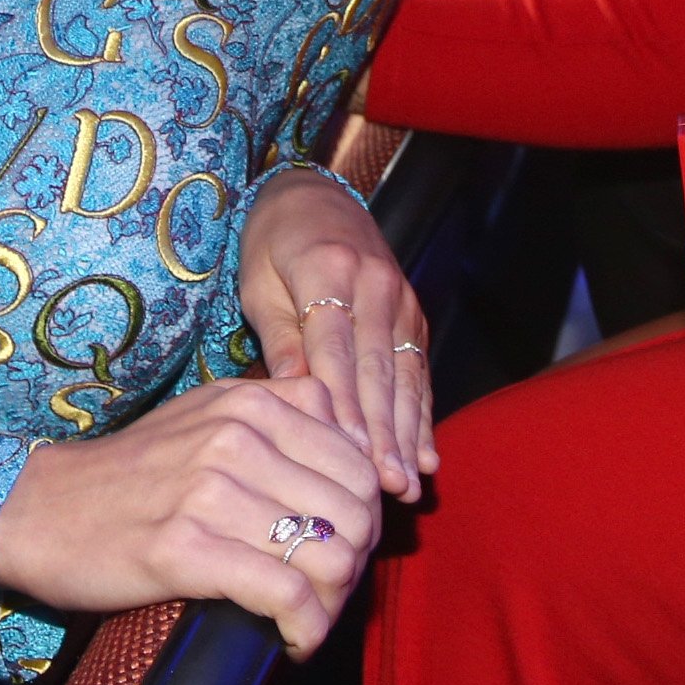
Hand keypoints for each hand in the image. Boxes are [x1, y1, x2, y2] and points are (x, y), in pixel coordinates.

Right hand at [0, 375, 380, 657]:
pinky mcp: (186, 549)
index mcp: (252, 402)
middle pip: (356, 508)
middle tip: (330, 590)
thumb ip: (280, 417)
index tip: (343, 545)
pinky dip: (306, 628)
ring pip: (332, 554)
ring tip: (311, 617)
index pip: (359, 459)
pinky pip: (287, 594)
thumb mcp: (208, 414)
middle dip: (357, 560)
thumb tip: (359, 453)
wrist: (39, 508)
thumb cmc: (132, 471)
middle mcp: (238, 437)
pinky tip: (293, 640)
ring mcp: (211, 491)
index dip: (367, 513)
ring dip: (335, 602)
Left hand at [236, 172, 434, 500]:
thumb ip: (279, 336)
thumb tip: (291, 394)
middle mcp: (374, 284)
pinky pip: (418, 370)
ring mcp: (401, 298)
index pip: (336, 350)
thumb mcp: (258, 282)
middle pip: (378, 370)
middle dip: (384, 434)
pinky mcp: (413, 312)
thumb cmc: (272, 244)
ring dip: (408, 434)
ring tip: (408, 484)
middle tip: (384, 488)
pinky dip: (423, 415)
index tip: (347, 457)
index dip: (344, 407)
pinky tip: (426, 455)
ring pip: (405, 376)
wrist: (313, 195)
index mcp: (328, 270)